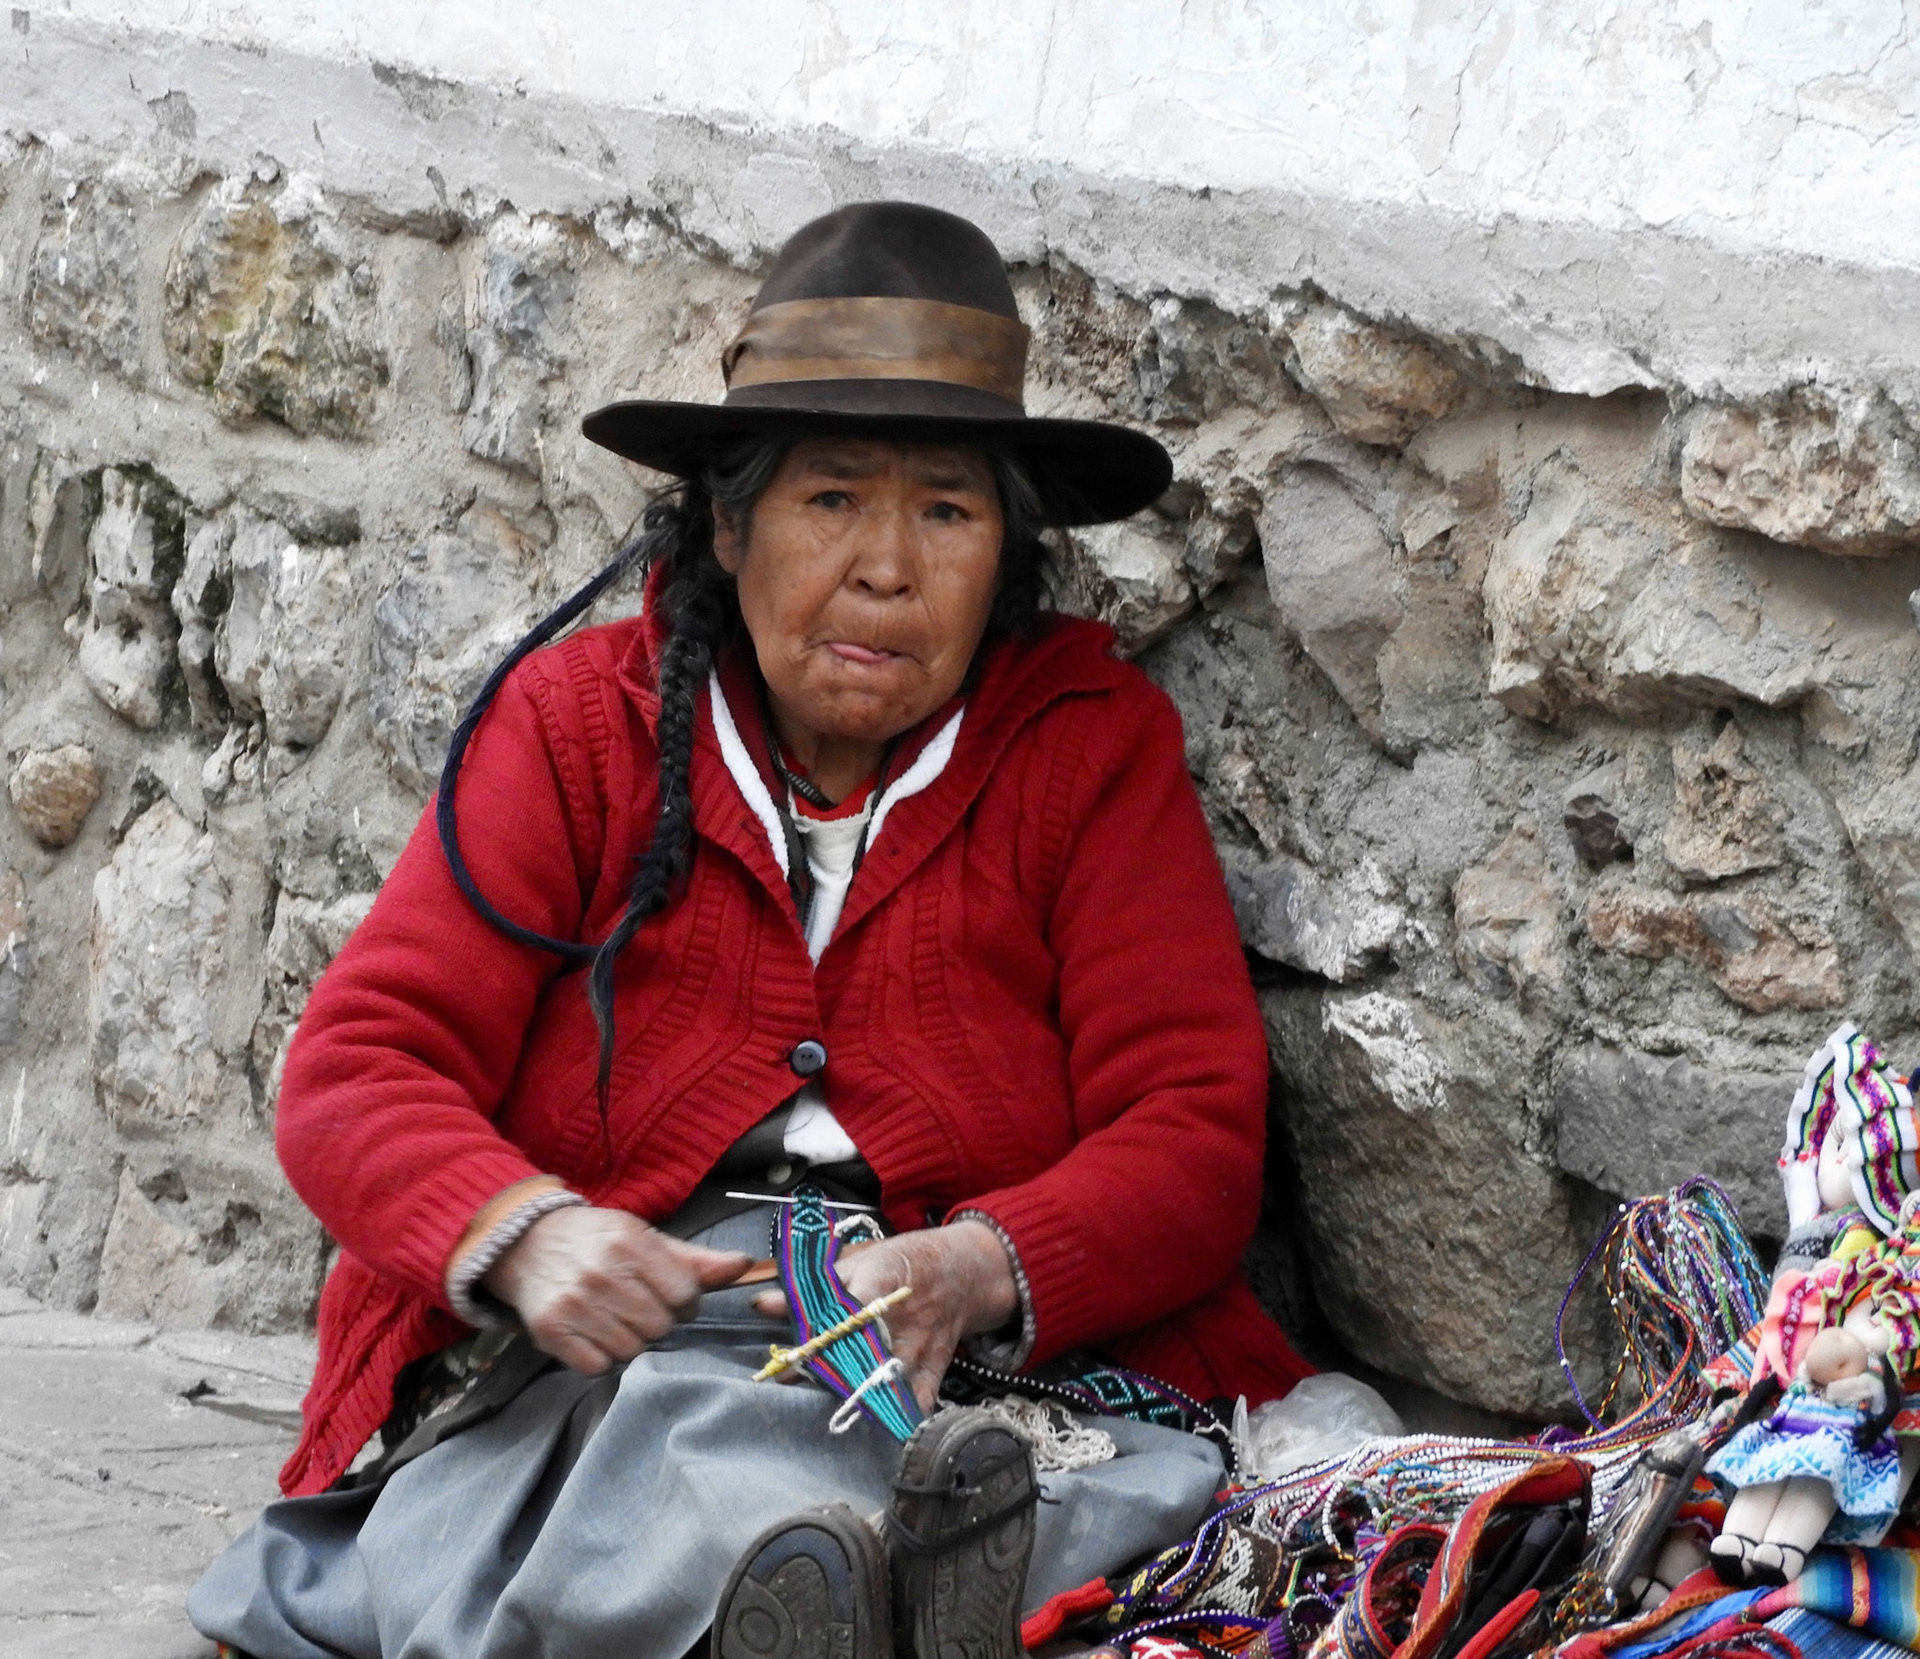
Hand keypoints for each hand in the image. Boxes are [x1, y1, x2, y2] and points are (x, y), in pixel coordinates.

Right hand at [485, 1206, 750, 1374]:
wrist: (527, 1244)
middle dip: (657, 1321)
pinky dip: (601, 1356)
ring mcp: (574, 1305)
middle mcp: (601, 1274)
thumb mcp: (645, 1238)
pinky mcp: (551, 1332)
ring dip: (630, 1340)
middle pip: (660, 1327)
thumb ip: (694, 1259)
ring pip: (631, 1350)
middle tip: (638, 1306)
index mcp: (630, 1245)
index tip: (670, 1297)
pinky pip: (598, 1366)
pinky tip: (594, 1333)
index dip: (685, 1302)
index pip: (685, 1295)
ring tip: (615, 1318)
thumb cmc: (597, 1241)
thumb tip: (744, 1264)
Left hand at [753, 1221, 1017, 1410]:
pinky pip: (915, 1403)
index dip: (818, 1338)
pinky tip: (873, 1428)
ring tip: (822, 1402)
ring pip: (882, 1382)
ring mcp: (919, 1349)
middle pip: (860, 1354)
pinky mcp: (933, 1370)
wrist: (961, 1272)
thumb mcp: (859, 1260)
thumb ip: (811, 1288)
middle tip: (792, 1381)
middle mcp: (902, 1319)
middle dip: (825, 1371)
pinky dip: (896, 1419)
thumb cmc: (902, 1263)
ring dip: (851, 1395)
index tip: (788, 1358)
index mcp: (881, 1282)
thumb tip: (763, 1304)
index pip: (847, 1313)